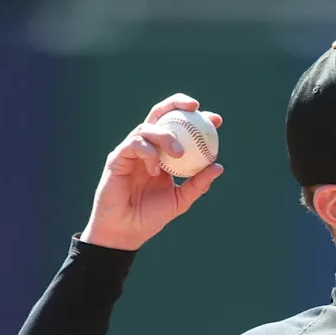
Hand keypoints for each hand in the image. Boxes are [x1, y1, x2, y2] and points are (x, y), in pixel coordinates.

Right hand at [80, 93, 223, 250]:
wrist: (126, 231)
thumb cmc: (151, 216)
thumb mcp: (181, 200)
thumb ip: (198, 183)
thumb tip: (218, 166)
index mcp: (163, 154)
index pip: (179, 128)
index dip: (196, 119)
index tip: (216, 120)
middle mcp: (147, 147)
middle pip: (160, 114)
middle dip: (177, 104)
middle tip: (196, 108)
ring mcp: (131, 151)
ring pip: (147, 128)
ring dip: (165, 135)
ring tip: (178, 152)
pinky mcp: (117, 158)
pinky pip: (133, 145)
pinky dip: (148, 153)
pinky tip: (155, 169)